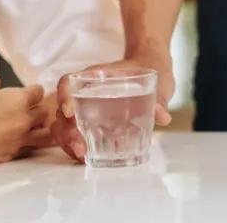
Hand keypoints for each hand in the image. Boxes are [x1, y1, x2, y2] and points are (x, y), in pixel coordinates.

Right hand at [0, 77, 49, 174]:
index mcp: (19, 100)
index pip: (38, 92)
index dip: (33, 91)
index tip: (27, 93)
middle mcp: (25, 119)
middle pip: (44, 112)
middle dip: (38, 109)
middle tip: (28, 110)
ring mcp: (20, 139)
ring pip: (44, 134)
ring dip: (40, 129)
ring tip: (33, 128)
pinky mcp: (12, 155)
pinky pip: (28, 148)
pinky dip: (27, 144)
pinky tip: (18, 142)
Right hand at [51, 51, 174, 161]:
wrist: (154, 68)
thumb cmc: (151, 70)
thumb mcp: (157, 81)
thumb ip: (159, 99)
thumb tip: (162, 116)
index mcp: (96, 76)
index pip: (69, 81)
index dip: (64, 96)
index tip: (69, 112)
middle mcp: (86, 92)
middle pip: (64, 110)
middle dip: (67, 132)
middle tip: (80, 148)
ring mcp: (87, 108)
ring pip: (65, 126)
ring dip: (68, 142)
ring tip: (82, 156)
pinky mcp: (93, 122)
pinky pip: (76, 134)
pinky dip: (77, 146)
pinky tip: (88, 159)